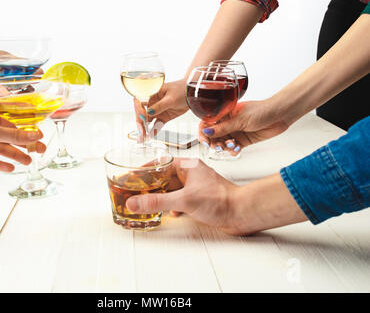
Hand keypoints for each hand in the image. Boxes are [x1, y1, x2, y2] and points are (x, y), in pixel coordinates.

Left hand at [0, 109, 45, 171]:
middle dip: (25, 145)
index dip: (27, 131)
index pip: (14, 124)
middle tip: (40, 150)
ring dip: (15, 156)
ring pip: (2, 150)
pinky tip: (10, 168)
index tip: (40, 136)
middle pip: (10, 138)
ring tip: (28, 162)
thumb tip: (36, 135)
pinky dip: (0, 165)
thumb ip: (15, 136)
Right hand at [125, 158, 241, 233]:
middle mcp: (192, 173)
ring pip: (172, 189)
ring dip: (162, 197)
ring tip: (149, 203)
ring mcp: (196, 186)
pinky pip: (181, 199)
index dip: (144, 169)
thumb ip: (157, 201)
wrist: (242, 212)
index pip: (160, 163)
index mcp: (188, 165)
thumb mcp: (183, 200)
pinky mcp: (201, 199)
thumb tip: (134, 202)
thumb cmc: (221, 199)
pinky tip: (171, 213)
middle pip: (164, 177)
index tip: (132, 176)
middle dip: (151, 186)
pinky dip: (173, 205)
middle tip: (137, 192)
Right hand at [134, 79, 188, 137]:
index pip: (140, 103)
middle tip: (141, 132)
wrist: (192, 94)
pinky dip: (154, 130)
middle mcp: (153, 103)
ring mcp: (158, 110)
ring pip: (148, 121)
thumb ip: (160, 106)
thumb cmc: (182, 90)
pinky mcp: (164, 117)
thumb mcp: (170, 98)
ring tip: (143, 137)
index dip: (139, 110)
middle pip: (143, 114)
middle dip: (140, 123)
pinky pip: (157, 124)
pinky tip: (150, 135)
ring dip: (145, 128)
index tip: (142, 117)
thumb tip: (149, 112)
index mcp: (152, 94)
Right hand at [199, 100, 289, 154]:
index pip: (207, 123)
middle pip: (213, 136)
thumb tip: (206, 132)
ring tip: (232, 145)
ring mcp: (235, 132)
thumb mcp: (240, 119)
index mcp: (224, 113)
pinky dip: (233, 150)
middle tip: (219, 146)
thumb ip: (223, 128)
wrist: (280, 116)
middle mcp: (228, 123)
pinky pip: (233, 148)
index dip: (203, 132)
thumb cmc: (262, 110)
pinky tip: (237, 149)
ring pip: (222, 143)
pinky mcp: (243, 140)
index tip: (205, 140)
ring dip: (225, 147)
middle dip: (214, 142)